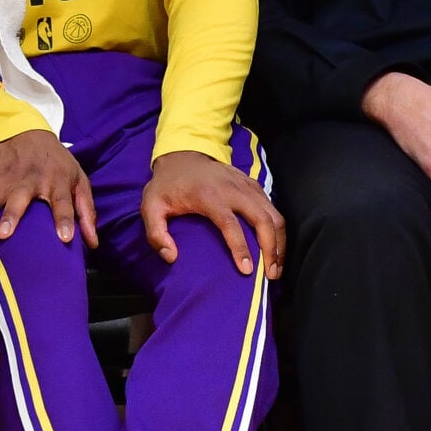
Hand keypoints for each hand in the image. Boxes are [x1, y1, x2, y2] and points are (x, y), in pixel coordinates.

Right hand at [0, 129, 95, 246]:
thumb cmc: (55, 162)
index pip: (62, 200)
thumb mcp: (77, 179)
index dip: (65, 219)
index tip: (65, 238)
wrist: (23, 130)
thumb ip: (86, 211)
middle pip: (18, 199)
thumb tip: (92, 243)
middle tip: (4, 235)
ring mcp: (3, 178)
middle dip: (11, 216)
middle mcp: (28, 179)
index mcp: (55, 179)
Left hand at [141, 148, 286, 276]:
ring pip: (273, 214)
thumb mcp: (150, 207)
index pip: (231, 225)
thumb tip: (171, 257)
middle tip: (271, 275)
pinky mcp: (253, 184)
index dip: (241, 249)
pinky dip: (278, 228)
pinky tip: (276, 246)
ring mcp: (246, 185)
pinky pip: (272, 207)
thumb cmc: (166, 186)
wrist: (181, 156)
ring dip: (279, 241)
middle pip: (262, 219)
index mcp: (209, 195)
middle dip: (271, 249)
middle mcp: (233, 189)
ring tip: (277, 266)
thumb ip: (156, 234)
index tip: (247, 270)